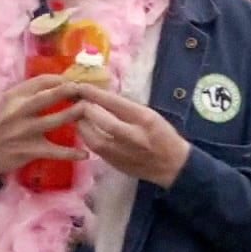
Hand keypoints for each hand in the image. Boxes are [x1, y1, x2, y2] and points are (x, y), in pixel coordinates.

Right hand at [0, 75, 87, 179]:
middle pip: (46, 97)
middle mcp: (17, 111)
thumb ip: (26, 95)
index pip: (39, 81)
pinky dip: (70, 153)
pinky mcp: (29, 151)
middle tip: (86, 88)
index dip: (60, 79)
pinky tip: (85, 154)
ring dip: (73, 114)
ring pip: (54, 121)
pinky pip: (54, 151)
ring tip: (90, 110)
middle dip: (68, 91)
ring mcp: (24, 132)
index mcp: (12, 96)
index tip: (74, 80)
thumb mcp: (5, 104)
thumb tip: (55, 84)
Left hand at [71, 84, 191, 187]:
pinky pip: (95, 149)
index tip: (81, 86)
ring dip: (82, 125)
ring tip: (78, 116)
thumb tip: (101, 97)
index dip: (94, 93)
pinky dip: (87, 138)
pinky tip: (85, 130)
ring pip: (93, 138)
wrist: (173, 165)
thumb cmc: (163, 135)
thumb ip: (127, 108)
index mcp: (144, 119)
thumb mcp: (150, 115)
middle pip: (101, 120)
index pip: (114, 102)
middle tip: (77, 101)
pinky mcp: (115, 164)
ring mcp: (123, 153)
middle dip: (85, 109)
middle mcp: (133, 136)